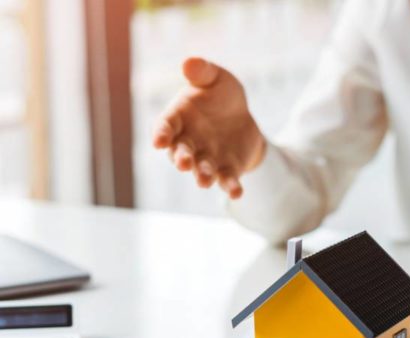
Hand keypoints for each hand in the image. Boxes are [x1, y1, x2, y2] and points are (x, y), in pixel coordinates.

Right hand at [153, 57, 265, 198]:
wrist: (243, 119)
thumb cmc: (221, 96)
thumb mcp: (217, 79)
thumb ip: (203, 72)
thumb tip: (188, 63)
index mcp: (179, 118)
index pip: (165, 126)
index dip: (160, 133)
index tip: (158, 141)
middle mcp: (189, 143)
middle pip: (181, 153)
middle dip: (181, 159)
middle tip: (183, 163)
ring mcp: (208, 159)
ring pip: (202, 170)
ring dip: (202, 176)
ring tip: (203, 181)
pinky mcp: (228, 170)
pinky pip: (227, 180)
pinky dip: (230, 187)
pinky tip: (237, 193)